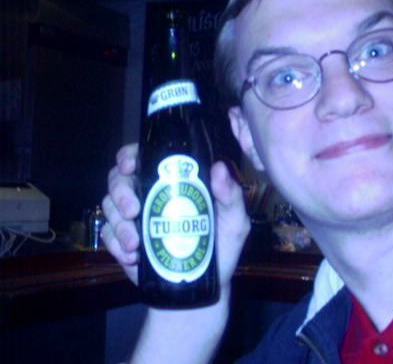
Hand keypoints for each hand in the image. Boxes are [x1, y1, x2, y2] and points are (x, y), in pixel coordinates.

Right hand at [101, 143, 250, 288]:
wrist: (204, 285)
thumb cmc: (223, 246)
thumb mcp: (234, 221)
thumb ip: (230, 196)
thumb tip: (220, 168)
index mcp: (174, 181)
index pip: (144, 157)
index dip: (129, 156)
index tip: (129, 166)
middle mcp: (150, 194)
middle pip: (119, 180)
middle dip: (120, 193)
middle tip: (133, 210)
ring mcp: (135, 218)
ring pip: (109, 206)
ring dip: (118, 224)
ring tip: (135, 243)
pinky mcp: (124, 241)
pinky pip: (108, 235)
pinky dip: (115, 244)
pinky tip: (132, 256)